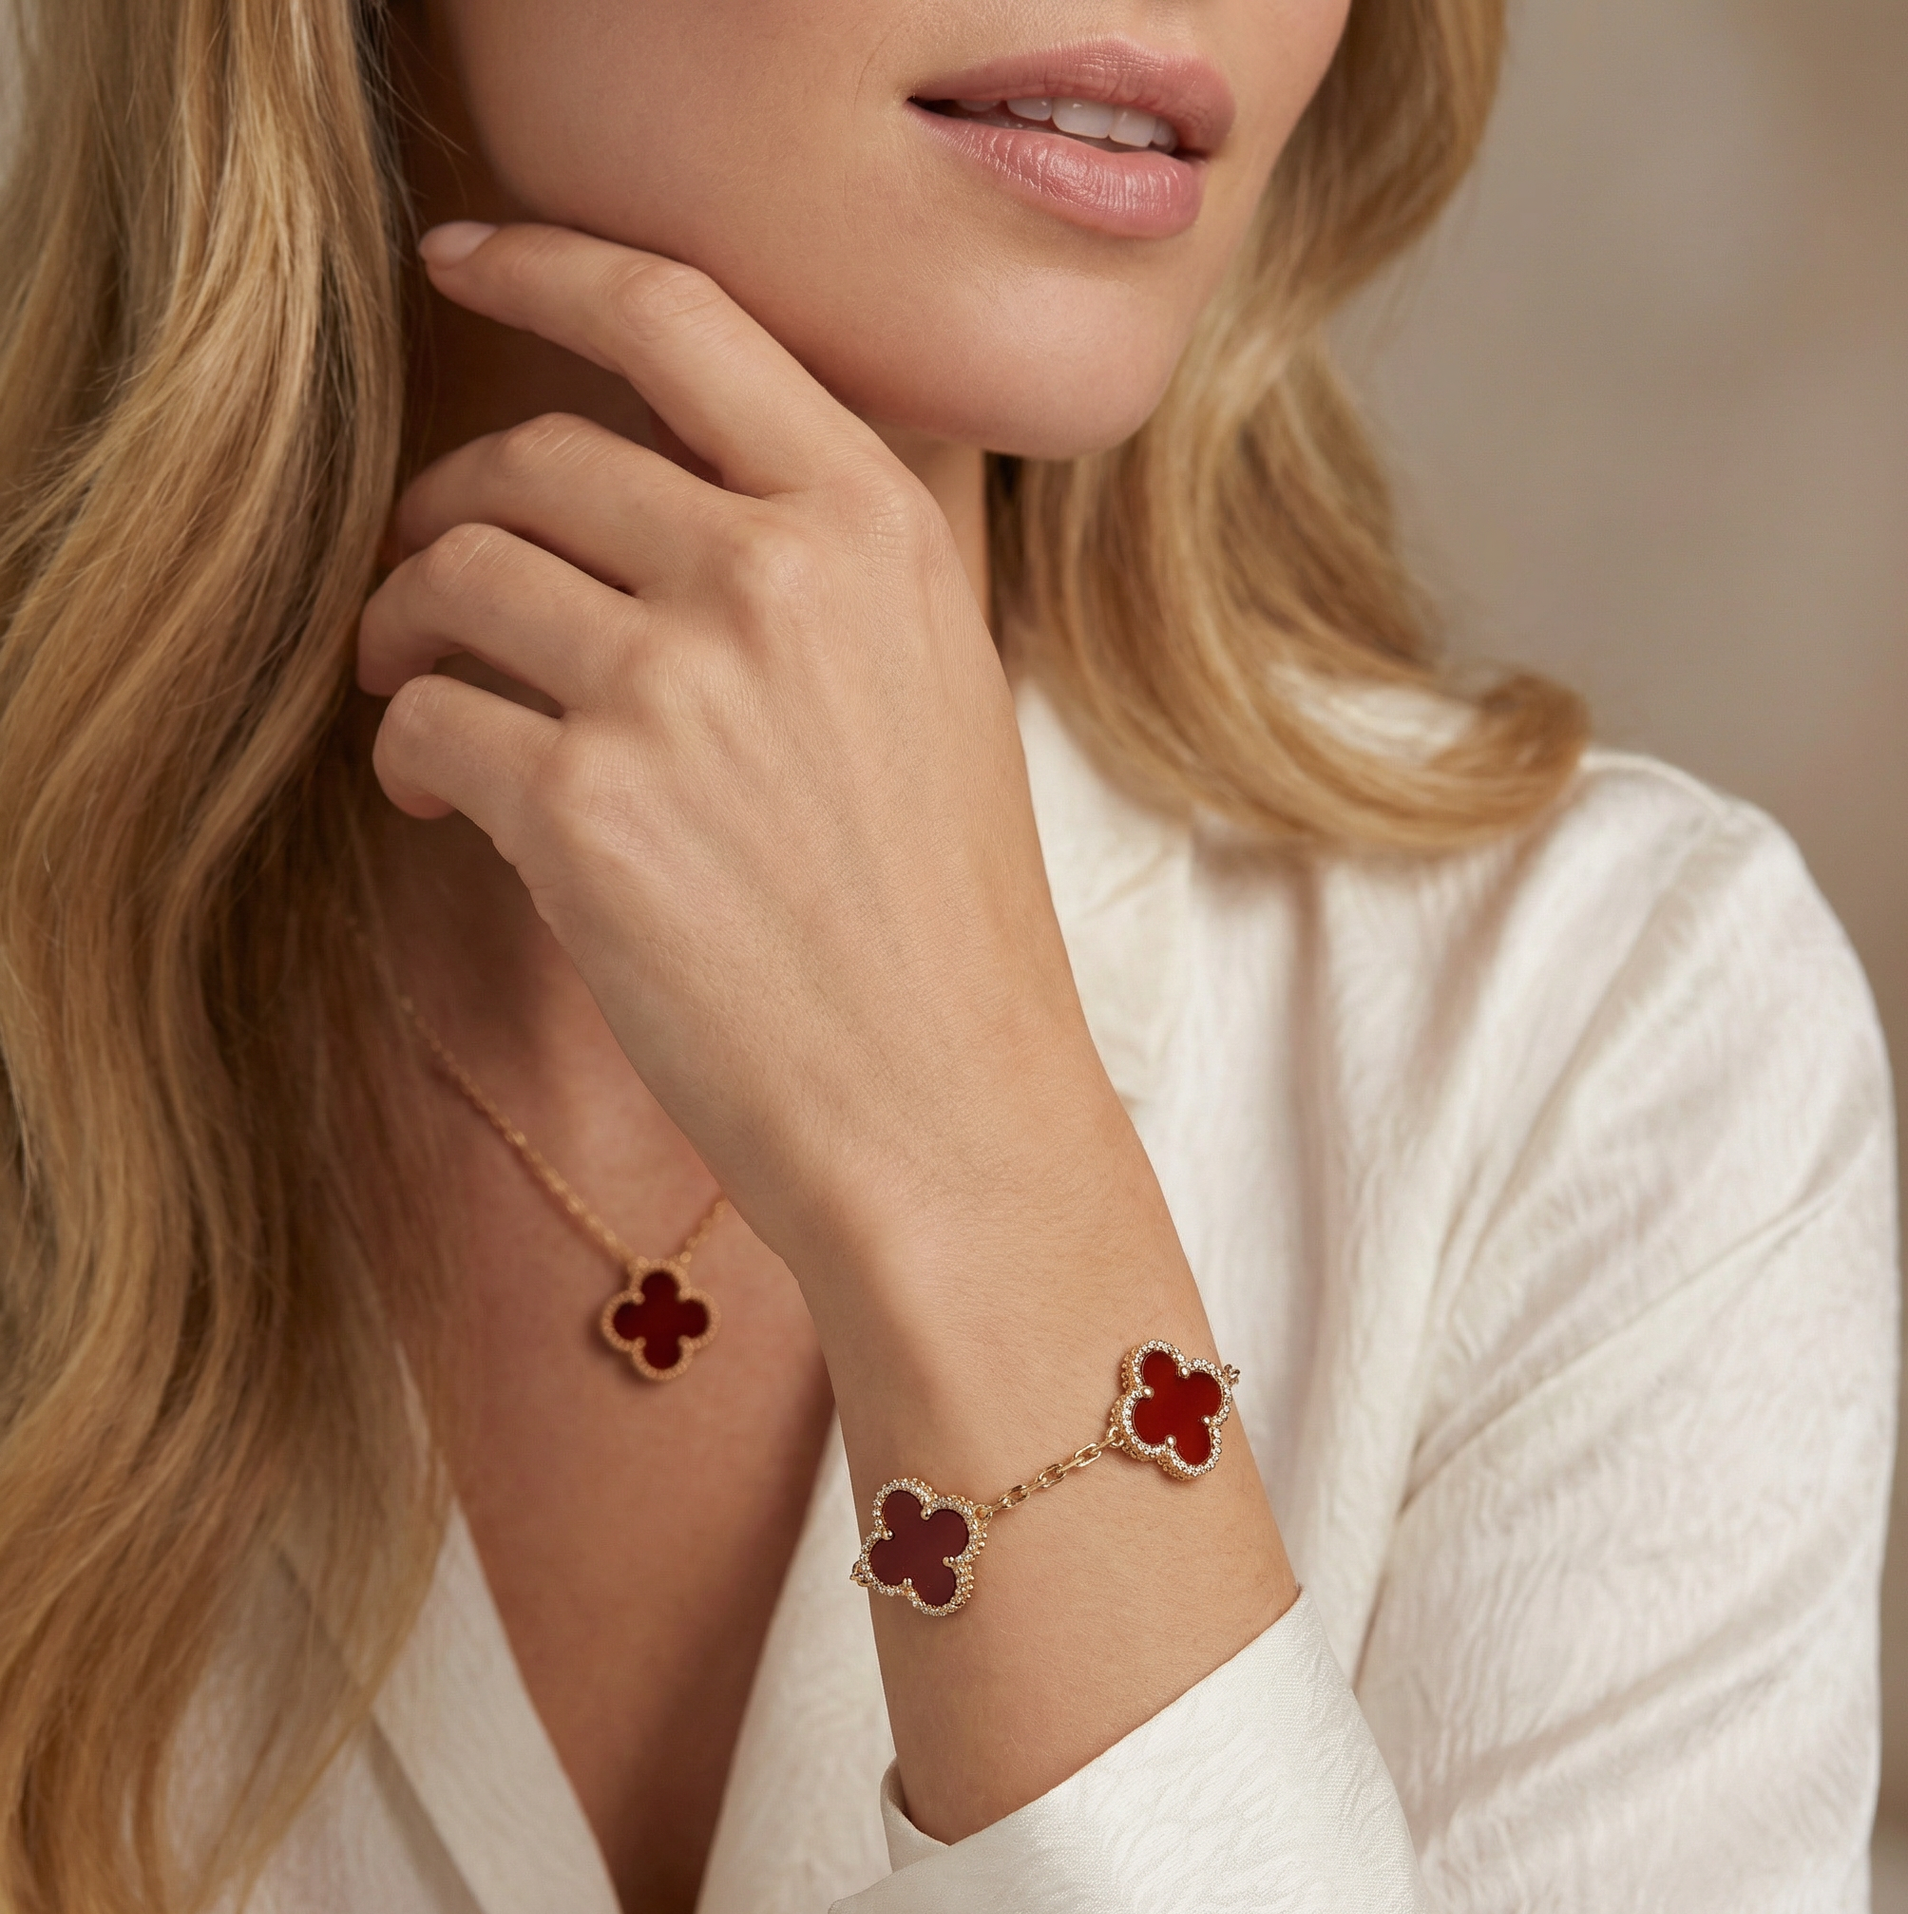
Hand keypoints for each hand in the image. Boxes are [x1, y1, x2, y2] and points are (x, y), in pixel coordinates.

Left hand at [363, 223, 1295, 1841]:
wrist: (947, 1109)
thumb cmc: (943, 920)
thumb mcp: (935, 684)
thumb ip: (825, 558)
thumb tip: (675, 486)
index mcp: (876, 526)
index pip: (683, 318)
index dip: (550, 266)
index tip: (469, 258)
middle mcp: (776, 572)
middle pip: (530, 459)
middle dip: (452, 515)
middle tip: (436, 589)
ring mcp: (676, 682)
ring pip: (454, 579)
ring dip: (409, 635)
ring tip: (431, 702)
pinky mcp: (584, 804)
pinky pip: (427, 719)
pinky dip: (412, 750)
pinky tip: (451, 799)